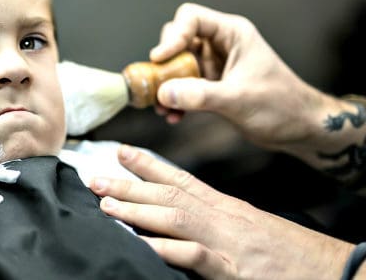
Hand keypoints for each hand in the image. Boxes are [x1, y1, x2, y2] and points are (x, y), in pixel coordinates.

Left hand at [90, 145, 355, 279]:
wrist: (325, 269)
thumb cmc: (283, 251)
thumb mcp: (243, 229)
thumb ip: (212, 222)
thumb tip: (180, 223)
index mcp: (222, 206)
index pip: (179, 178)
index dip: (147, 165)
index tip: (120, 152)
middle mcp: (219, 216)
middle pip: (168, 195)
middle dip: (128, 185)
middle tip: (95, 178)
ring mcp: (224, 240)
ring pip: (174, 218)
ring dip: (137, 211)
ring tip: (106, 205)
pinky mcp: (230, 268)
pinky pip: (194, 256)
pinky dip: (166, 249)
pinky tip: (141, 246)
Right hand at [150, 3, 350, 155]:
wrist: (299, 128)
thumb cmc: (281, 105)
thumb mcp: (238, 99)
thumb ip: (200, 95)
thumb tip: (164, 92)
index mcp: (232, 34)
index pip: (191, 18)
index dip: (172, 36)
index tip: (159, 59)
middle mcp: (221, 45)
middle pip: (178, 40)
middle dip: (165, 64)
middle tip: (158, 84)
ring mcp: (215, 65)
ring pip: (177, 65)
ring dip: (166, 85)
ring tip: (162, 107)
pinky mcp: (212, 85)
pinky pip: (184, 86)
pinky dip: (176, 100)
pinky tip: (174, 117)